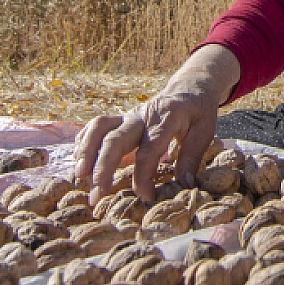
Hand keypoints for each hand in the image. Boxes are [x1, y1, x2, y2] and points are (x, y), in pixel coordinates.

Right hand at [75, 43, 239, 203]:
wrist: (189, 87)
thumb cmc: (198, 111)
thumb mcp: (206, 130)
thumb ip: (192, 156)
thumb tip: (185, 185)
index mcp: (166, 118)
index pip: (149, 150)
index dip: (143, 176)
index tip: (145, 197)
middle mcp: (142, 115)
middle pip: (115, 139)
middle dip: (102, 168)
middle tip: (96, 195)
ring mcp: (128, 115)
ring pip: (99, 128)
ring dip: (86, 152)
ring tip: (79, 177)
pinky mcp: (120, 118)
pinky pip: (95, 126)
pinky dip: (83, 141)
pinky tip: (77, 161)